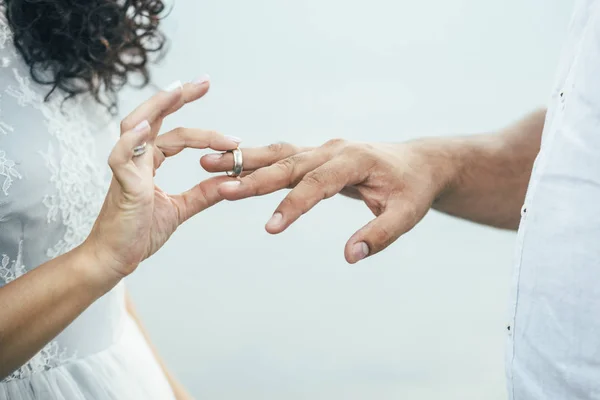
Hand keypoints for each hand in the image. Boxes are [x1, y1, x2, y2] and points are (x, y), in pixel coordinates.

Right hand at [84, 78, 240, 279]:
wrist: (114, 259)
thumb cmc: (138, 233)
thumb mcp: (180, 209)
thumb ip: (203, 194)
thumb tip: (231, 181)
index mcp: (149, 163)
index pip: (175, 133)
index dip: (203, 130)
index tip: (232, 135)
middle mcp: (136, 159)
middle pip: (154, 117)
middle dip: (178, 97)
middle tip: (204, 81)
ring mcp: (126, 169)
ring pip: (135, 126)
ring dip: (157, 106)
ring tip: (178, 89)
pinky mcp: (121, 185)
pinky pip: (121, 156)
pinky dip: (131, 139)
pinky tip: (146, 126)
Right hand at [201, 139, 452, 263]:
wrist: (417, 163)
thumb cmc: (412, 189)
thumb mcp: (406, 214)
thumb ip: (380, 235)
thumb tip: (350, 256)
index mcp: (356, 160)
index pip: (319, 183)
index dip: (294, 205)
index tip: (271, 228)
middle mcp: (333, 149)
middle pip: (289, 164)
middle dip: (253, 178)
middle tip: (220, 189)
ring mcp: (322, 149)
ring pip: (278, 154)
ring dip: (244, 160)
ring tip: (207, 162)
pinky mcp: (315, 155)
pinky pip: (280, 156)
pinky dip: (254, 160)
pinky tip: (228, 164)